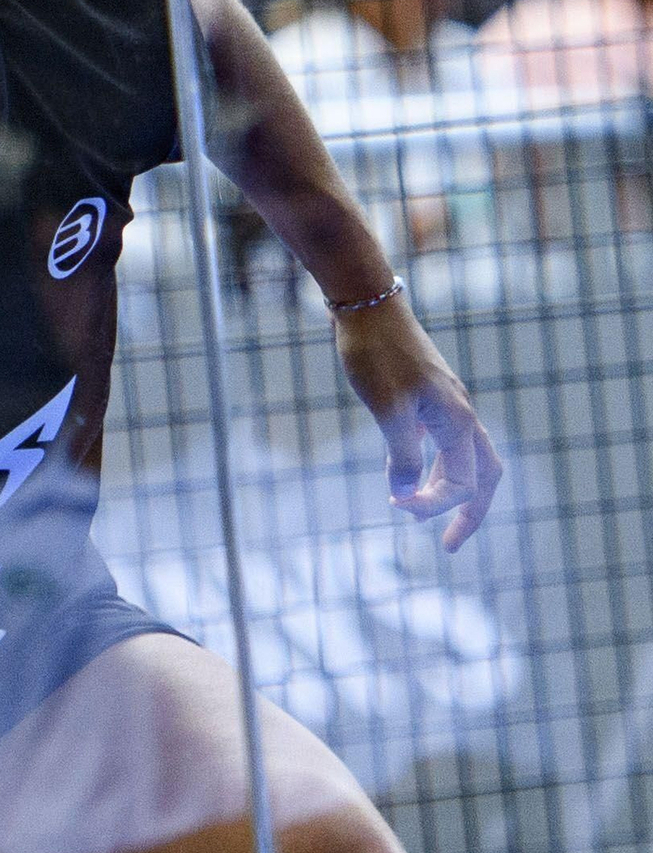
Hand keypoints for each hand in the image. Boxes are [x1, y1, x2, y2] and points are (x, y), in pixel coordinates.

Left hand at [332, 295, 501, 552]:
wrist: (367, 305)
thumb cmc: (375, 353)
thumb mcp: (386, 408)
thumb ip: (401, 454)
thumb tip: (404, 493)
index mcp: (457, 420)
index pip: (463, 483)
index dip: (433, 505)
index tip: (395, 506)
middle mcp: (461, 413)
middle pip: (486, 475)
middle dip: (471, 513)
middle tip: (450, 547)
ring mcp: (448, 405)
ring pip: (467, 459)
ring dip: (451, 491)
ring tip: (421, 513)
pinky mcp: (430, 397)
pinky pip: (447, 443)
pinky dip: (436, 467)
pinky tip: (410, 475)